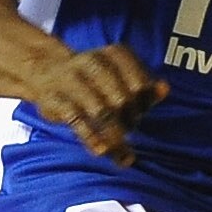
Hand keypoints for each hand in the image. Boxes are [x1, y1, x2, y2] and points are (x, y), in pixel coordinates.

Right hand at [27, 45, 167, 166]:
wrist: (47, 72)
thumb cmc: (93, 80)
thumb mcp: (120, 78)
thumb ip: (145, 88)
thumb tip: (164, 89)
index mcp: (115, 54)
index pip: (140, 84)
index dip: (143, 104)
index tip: (138, 113)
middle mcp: (93, 62)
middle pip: (123, 99)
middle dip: (130, 121)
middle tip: (129, 130)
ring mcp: (72, 79)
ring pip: (102, 113)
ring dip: (116, 138)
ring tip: (124, 157)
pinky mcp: (55, 98)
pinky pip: (77, 122)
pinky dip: (92, 138)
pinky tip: (102, 152)